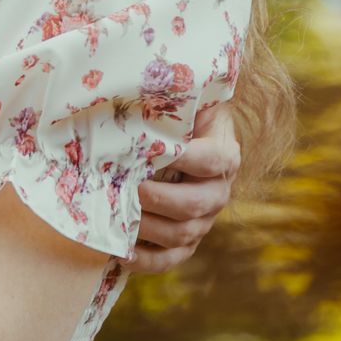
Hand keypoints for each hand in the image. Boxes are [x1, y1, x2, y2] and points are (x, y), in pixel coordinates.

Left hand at [130, 99, 240, 274]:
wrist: (182, 144)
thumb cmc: (174, 118)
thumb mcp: (181, 102)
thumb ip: (170, 95)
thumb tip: (135, 80)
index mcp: (224, 154)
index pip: (211, 159)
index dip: (182, 157)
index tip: (148, 149)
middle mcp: (218, 191)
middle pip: (195, 204)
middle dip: (157, 198)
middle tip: (127, 186)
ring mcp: (204, 221)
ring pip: (182, 233)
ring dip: (146, 226)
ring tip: (116, 214)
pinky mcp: (187, 243)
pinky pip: (170, 259)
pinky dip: (145, 260)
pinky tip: (119, 251)